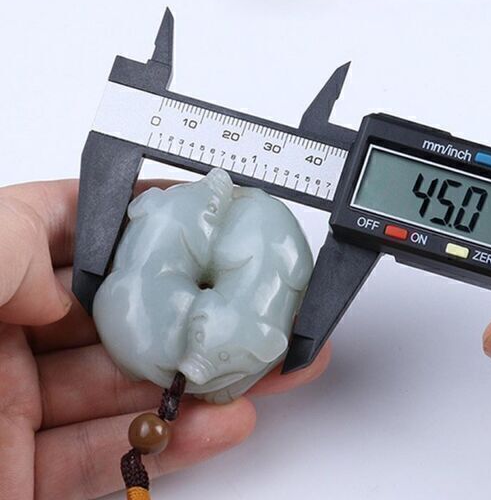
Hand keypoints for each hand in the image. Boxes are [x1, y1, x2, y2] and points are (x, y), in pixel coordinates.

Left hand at [0, 180, 329, 499]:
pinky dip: (174, 440)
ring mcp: (16, 410)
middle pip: (123, 311)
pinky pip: (113, 454)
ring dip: (202, 376)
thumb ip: (10, 245)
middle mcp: (7, 339)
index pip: (74, 229)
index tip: (199, 213)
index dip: (138, 216)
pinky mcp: (25, 481)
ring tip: (268, 364)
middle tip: (258, 298)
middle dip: (197, 302)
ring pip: (130, 385)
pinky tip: (223, 422)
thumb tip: (71, 273)